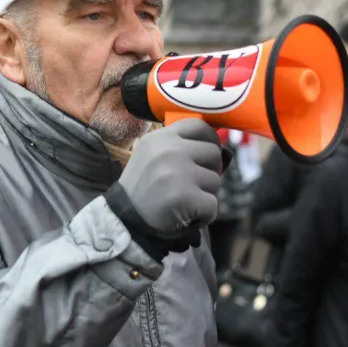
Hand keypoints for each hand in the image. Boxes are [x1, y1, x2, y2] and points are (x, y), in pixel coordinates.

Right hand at [107, 119, 223, 257]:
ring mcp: (177, 173)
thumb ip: (182, 147)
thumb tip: (223, 151)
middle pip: (214, 153)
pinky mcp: (185, 197)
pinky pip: (213, 205)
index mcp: (160, 138)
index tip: (203, 157)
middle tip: (191, 185)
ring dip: (205, 194)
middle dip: (209, 171)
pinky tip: (186, 215)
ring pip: (215, 181)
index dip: (209, 141)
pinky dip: (204, 215)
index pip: (200, 126)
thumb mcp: (153, 157)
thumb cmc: (144, 189)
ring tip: (183, 201)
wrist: (124, 220)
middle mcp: (168, 151)